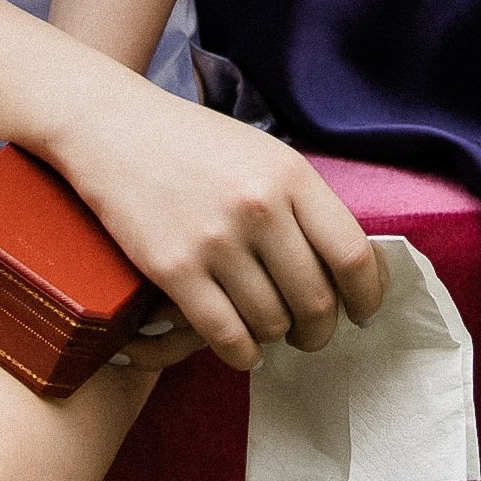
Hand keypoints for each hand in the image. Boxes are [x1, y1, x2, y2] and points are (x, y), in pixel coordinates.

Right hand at [48, 72, 390, 373]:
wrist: (114, 128)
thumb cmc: (196, 144)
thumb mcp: (263, 155)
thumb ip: (303, 204)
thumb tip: (348, 269)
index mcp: (290, 174)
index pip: (352, 255)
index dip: (366, 295)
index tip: (362, 311)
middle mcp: (259, 207)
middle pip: (316, 301)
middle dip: (319, 329)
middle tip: (311, 333)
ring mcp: (215, 240)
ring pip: (272, 323)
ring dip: (276, 338)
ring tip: (269, 329)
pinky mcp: (174, 269)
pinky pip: (227, 336)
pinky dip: (242, 353)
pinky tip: (241, 346)